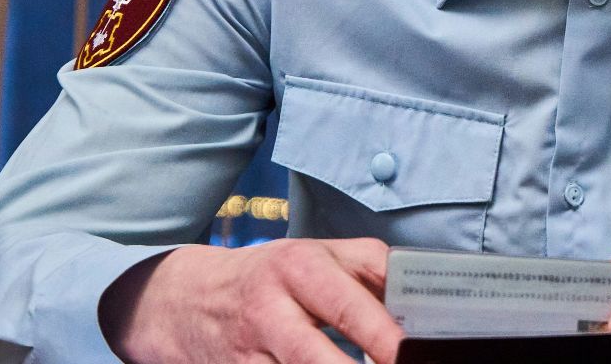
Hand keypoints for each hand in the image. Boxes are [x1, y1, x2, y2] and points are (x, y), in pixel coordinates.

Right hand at [100, 238, 403, 363]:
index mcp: (299, 268)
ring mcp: (249, 353)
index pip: (350, 305)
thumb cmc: (272, 277)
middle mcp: (270, 310)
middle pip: (316, 358)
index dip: (387, 337)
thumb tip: (425, 303)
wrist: (186, 299)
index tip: (416, 354)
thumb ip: (372, 271)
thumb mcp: (318, 256)